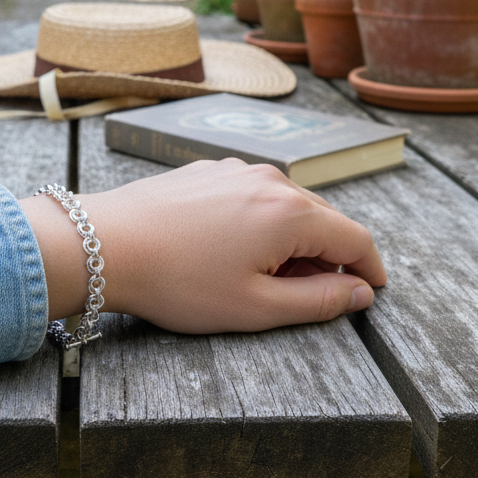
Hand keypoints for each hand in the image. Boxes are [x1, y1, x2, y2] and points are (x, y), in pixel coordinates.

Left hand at [20, 159, 384, 333]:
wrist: (103, 245)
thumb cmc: (178, 282)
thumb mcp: (256, 307)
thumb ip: (318, 301)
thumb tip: (360, 293)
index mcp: (291, 212)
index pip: (355, 238)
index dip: (371, 269)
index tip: (373, 292)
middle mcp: (269, 179)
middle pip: (322, 218)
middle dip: (331, 257)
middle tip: (318, 297)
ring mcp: (234, 169)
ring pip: (285, 204)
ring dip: (293, 239)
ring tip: (269, 278)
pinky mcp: (205, 171)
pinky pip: (251, 194)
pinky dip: (261, 221)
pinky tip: (234, 250)